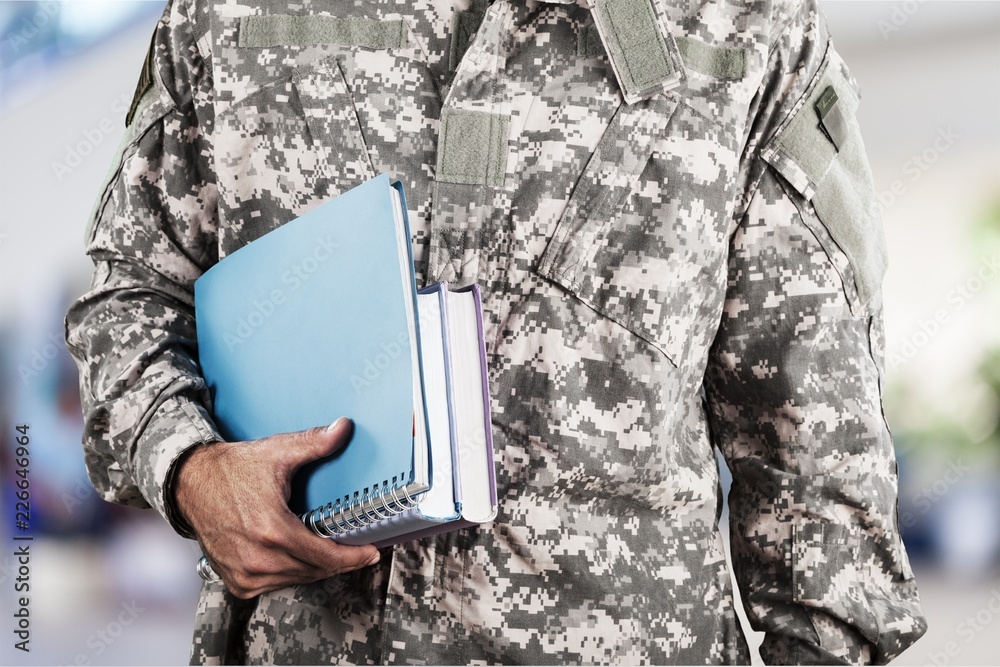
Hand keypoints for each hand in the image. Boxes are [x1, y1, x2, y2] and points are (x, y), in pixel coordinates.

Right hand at [174, 417, 379, 598]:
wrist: (191, 483)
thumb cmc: (233, 469)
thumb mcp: (277, 452)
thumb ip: (315, 443)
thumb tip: (344, 428)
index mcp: (272, 530)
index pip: (325, 556)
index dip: (353, 557)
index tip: (371, 553)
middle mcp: (257, 558)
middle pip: (315, 570)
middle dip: (339, 561)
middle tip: (357, 550)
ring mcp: (244, 573)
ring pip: (296, 580)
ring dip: (316, 568)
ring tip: (331, 552)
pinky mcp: (236, 581)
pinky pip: (275, 585)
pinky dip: (291, 574)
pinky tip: (299, 558)